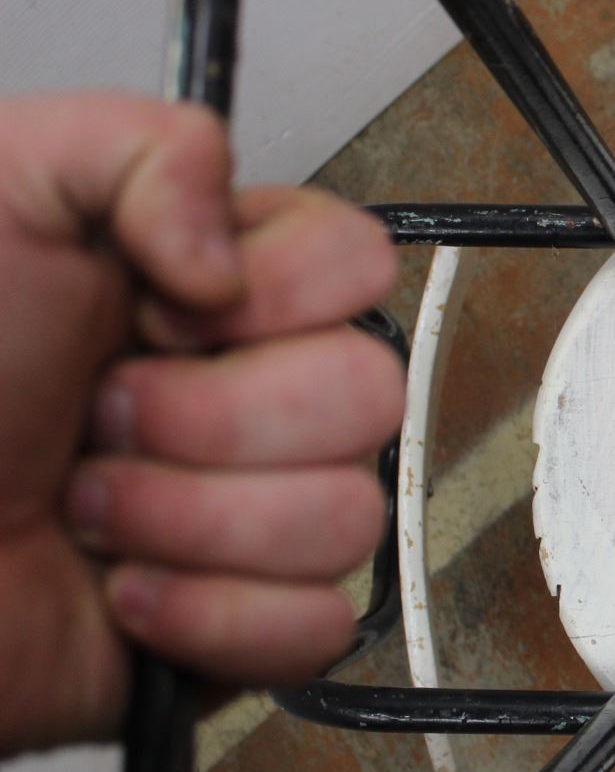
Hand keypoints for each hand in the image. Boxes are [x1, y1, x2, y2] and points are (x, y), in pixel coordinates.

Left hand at [0, 93, 402, 754]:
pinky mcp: (244, 625)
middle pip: (370, 394)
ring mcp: (256, 514)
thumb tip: (232, 253)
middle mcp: (251, 395)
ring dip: (192, 521)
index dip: (280, 294)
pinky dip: (209, 617)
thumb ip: (141, 146)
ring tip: (87, 512)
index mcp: (213, 290)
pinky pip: (316, 624)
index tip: (159, 311)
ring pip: (349, 515)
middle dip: (219, 419)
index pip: (359, 263)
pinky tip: (119, 592)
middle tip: (101, 419)